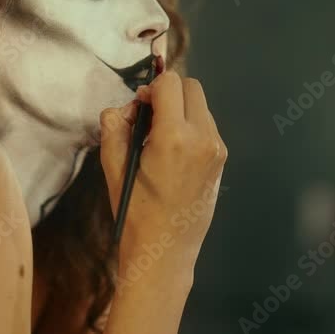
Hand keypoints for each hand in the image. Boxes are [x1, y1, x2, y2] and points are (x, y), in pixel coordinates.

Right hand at [99, 71, 227, 273]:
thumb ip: (115, 124)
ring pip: (200, 105)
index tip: (138, 107)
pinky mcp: (222, 158)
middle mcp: (203, 137)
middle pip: (191, 87)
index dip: (150, 88)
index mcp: (174, 136)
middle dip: (168, 94)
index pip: (170, 82)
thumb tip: (128, 106)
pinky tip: (173, 153)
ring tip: (158, 139)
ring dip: (180, 110)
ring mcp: (217, 148)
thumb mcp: (112, 166)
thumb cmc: (135, 211)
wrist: (165, 251)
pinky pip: (207, 126)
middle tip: (148, 118)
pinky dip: (190, 126)